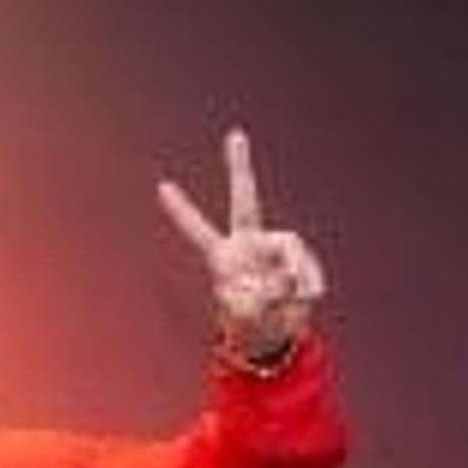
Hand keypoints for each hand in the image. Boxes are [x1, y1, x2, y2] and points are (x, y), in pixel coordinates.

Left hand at [155, 127, 323, 367]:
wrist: (277, 333)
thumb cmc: (251, 324)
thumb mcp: (246, 317)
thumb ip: (258, 299)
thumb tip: (283, 279)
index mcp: (223, 256)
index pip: (198, 230)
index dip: (182, 212)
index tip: (161, 186)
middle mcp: (249, 242)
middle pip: (244, 200)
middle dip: (239, 167)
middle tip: (234, 134)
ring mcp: (275, 246)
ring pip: (286, 256)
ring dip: (287, 287)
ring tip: (282, 304)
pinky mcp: (299, 258)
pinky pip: (305, 274)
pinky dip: (305, 292)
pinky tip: (302, 300)